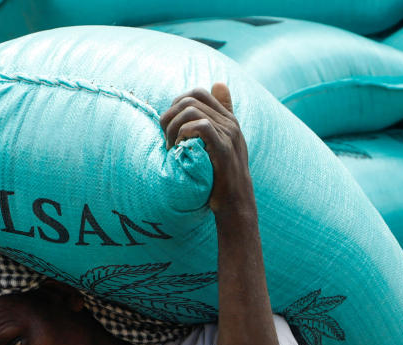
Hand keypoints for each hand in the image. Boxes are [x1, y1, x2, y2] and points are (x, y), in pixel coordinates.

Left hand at [159, 84, 254, 218]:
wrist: (235, 203)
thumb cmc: (223, 177)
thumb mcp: (223, 144)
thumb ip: (218, 118)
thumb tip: (218, 84)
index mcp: (228, 119)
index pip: (199, 93)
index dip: (178, 103)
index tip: (171, 125)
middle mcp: (230, 123)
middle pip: (191, 99)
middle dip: (171, 115)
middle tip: (166, 138)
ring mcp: (229, 134)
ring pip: (191, 111)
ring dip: (173, 127)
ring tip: (171, 147)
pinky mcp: (224, 147)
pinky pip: (200, 126)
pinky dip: (183, 134)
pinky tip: (180, 149)